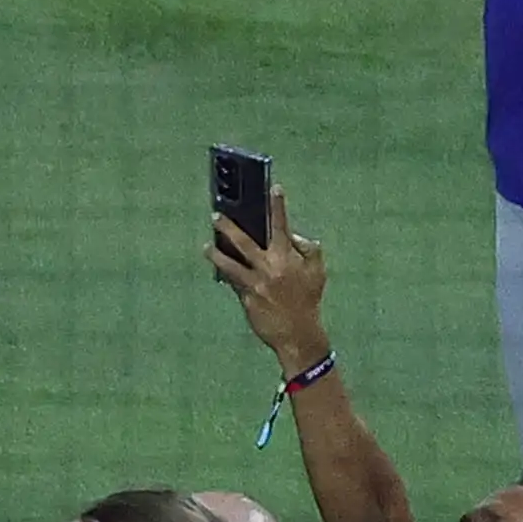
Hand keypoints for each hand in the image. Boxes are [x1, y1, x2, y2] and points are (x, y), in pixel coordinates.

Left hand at [211, 201, 329, 365]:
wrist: (296, 334)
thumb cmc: (308, 299)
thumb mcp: (316, 270)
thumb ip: (307, 248)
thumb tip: (291, 235)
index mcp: (287, 257)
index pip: (281, 226)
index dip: (278, 206)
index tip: (274, 188)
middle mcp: (268, 267)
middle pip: (243, 242)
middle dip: (228, 226)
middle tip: (216, 214)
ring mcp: (254, 283)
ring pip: (229, 263)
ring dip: (216, 252)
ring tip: (206, 246)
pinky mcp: (245, 297)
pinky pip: (232, 281)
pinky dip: (225, 273)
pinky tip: (217, 266)